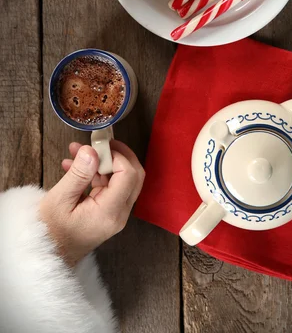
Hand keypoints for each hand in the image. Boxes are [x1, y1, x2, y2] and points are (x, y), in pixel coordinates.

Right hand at [40, 140, 144, 265]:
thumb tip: (92, 151)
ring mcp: (116, 215)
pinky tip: (74, 166)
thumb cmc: (49, 233)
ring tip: (77, 151)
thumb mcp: (59, 201)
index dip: (117, 155)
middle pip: (134, 176)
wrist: (47, 257)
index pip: (128, 175)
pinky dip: (97, 174)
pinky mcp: (109, 213)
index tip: (98, 145)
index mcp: (109, 212)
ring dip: (103, 163)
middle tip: (99, 143)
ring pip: (122, 180)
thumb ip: (78, 174)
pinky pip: (110, 188)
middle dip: (118, 155)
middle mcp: (119, 214)